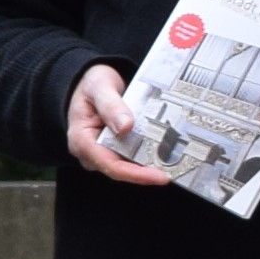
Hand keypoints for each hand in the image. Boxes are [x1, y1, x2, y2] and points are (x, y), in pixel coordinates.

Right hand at [65, 60, 174, 189]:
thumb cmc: (90, 85)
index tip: (160, 176)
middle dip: (149, 171)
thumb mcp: (99, 87)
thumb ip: (110, 106)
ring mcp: (104, 152)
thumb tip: (125, 127)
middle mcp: (92, 152)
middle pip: (123, 170)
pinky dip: (148, 154)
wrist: (91, 82)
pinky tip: (166, 150)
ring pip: (130, 166)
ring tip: (175, 158)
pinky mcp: (115, 149)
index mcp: (82, 141)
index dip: (136, 174)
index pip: (110, 165)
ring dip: (151, 163)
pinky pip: (133, 157)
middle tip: (176, 166)